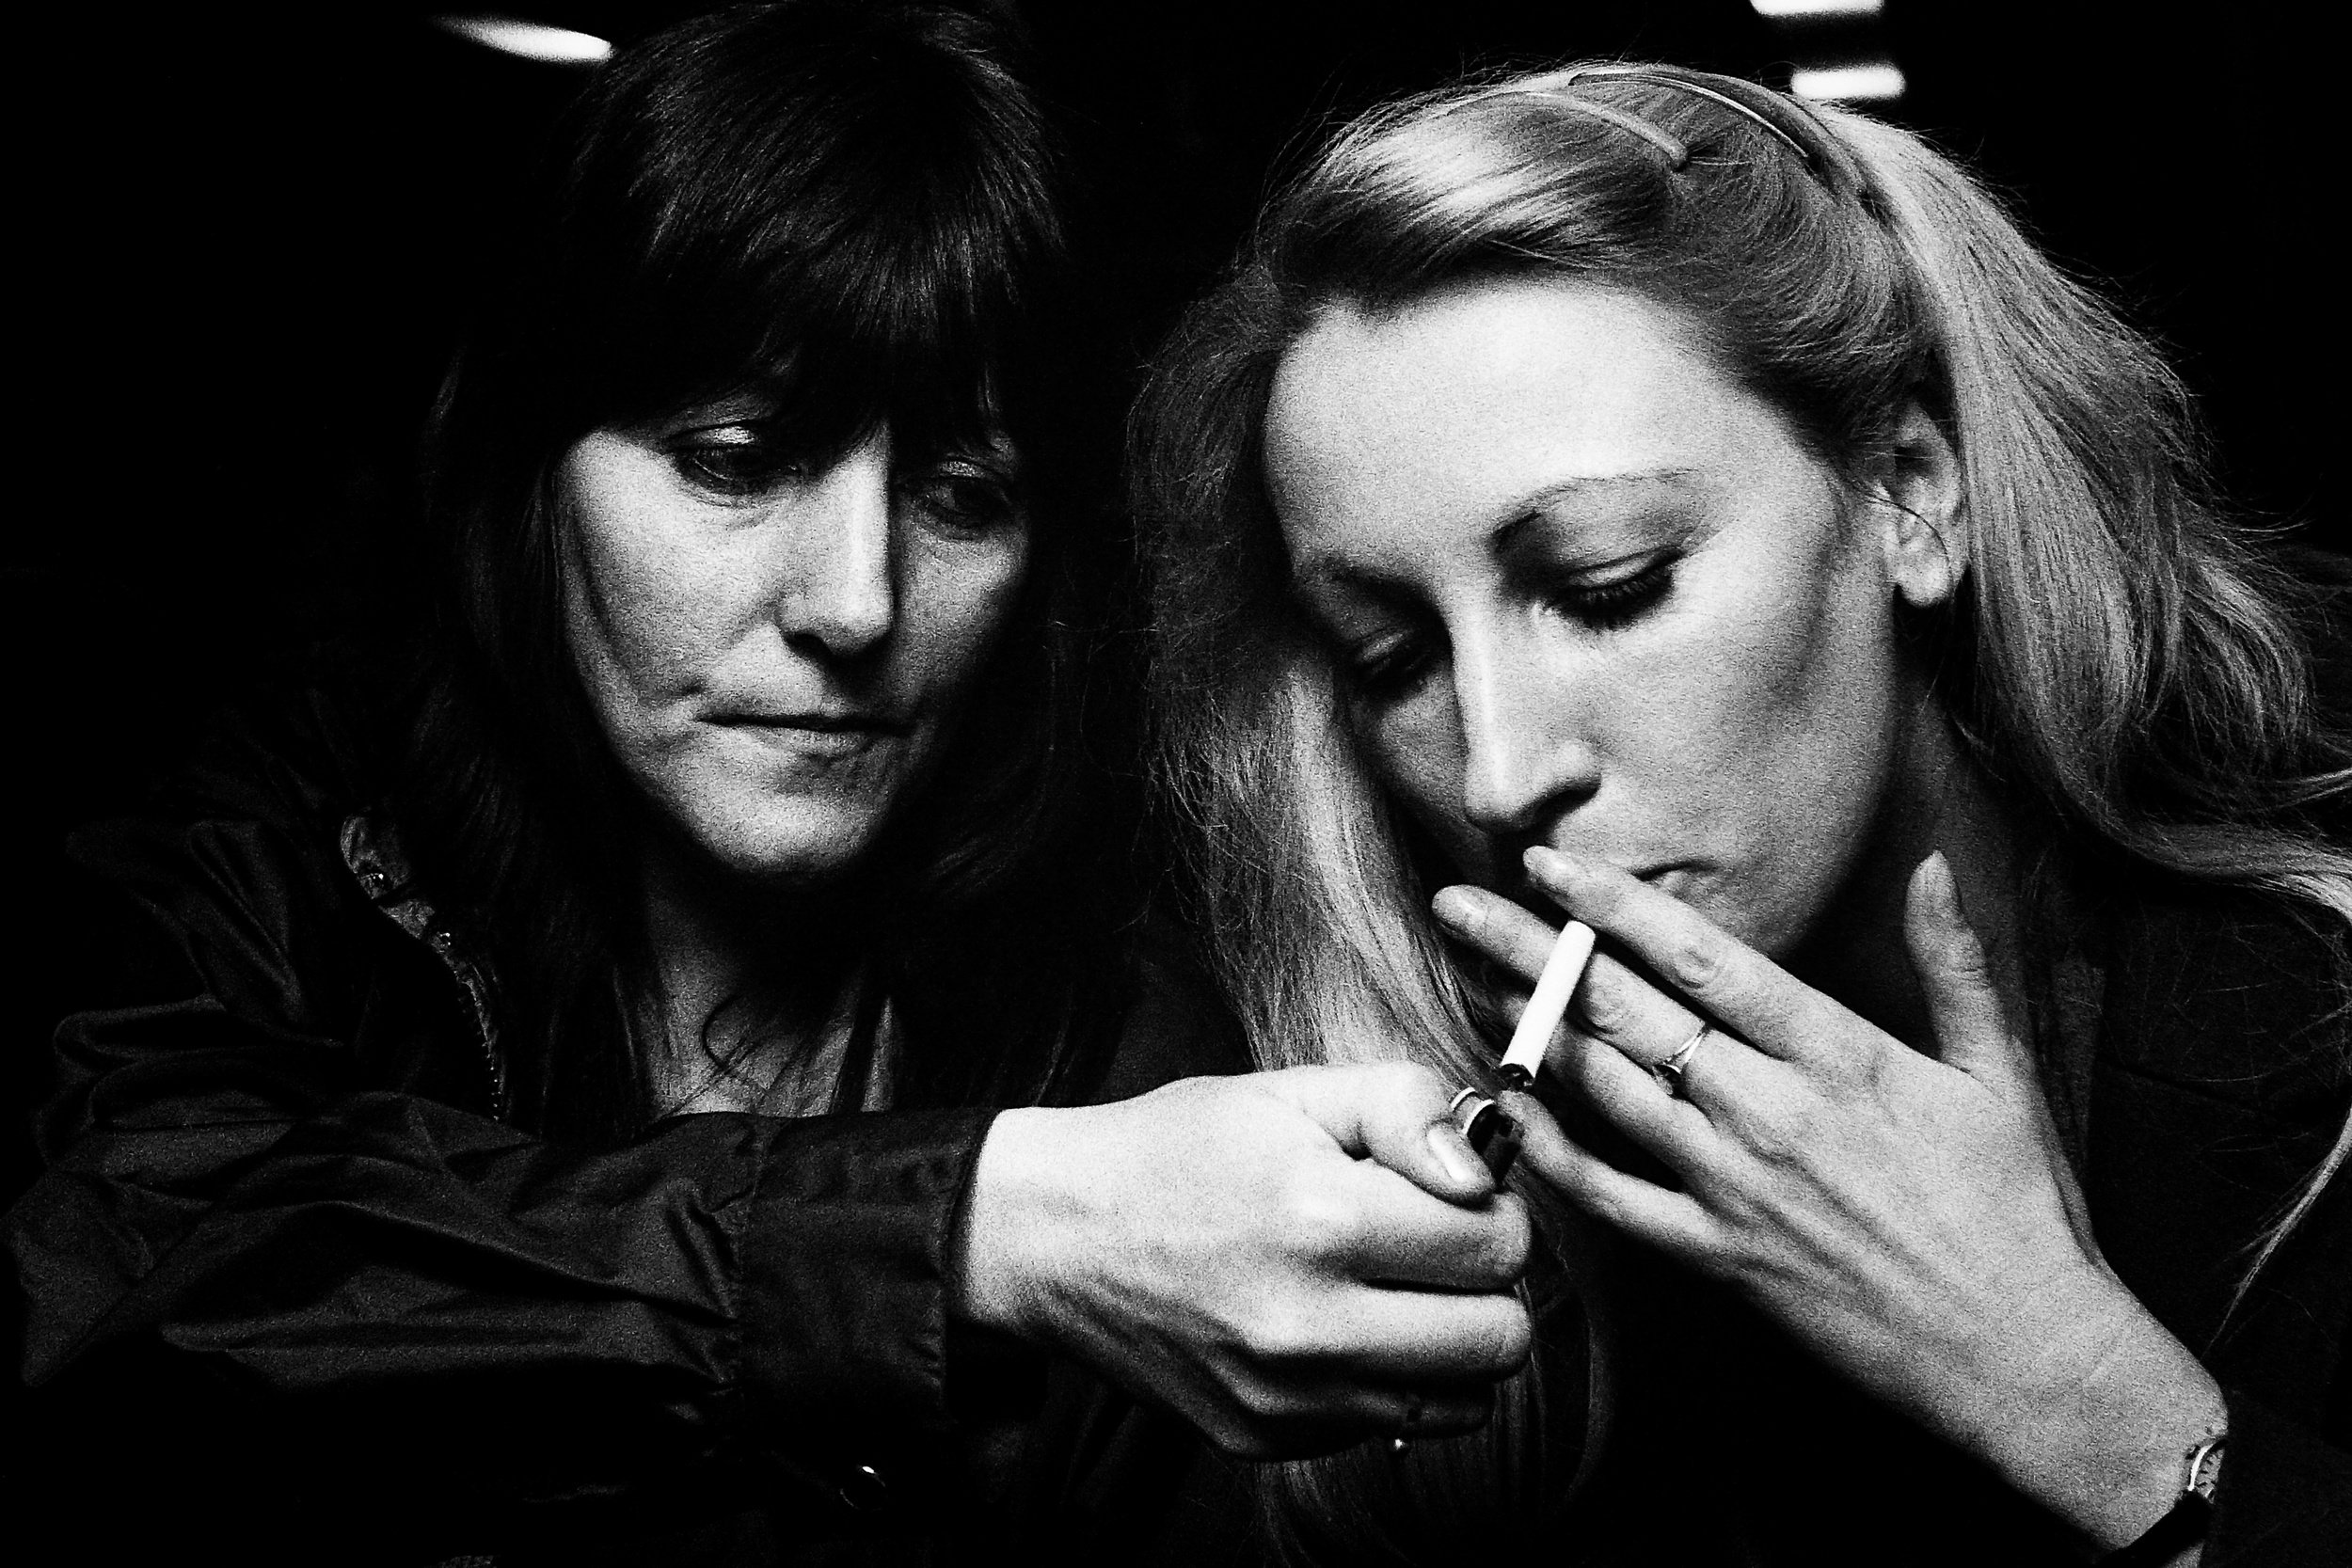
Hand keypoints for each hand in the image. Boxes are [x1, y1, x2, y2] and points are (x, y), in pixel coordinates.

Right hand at [954, 1063, 1533, 1456]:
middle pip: (1500, 1340)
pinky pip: (1386, 1425)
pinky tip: (1333, 1324)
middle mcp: (1308, 1325)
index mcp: (1322, 1219)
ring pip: (1463, 1402)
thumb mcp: (1289, 1092)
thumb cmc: (1173, 1153)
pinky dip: (1384, 1379)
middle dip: (1485, 1284)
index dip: (1490, 1209)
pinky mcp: (1264, 1437)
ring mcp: (1286, 1396)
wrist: (1051, 1236)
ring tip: (1390, 1289)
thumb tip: (1481, 1169)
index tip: (1449, 1194)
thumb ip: (1405, 1106)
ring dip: (1449, 1344)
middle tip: (1432, 1245)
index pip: (1500, 1246)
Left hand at [1435, 847, 2224, 1545]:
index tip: (1549, 864)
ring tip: (1468, 978)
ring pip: (1603, 1089)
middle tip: (1459, 904)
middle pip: (1626, 1010)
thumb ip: (1953, 962)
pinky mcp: (1716, 1259)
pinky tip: (1503, 1105)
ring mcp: (1734, 1187)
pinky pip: (1609, 1197)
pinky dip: (1549, 1150)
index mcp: (1837, 1053)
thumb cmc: (2019, 1213)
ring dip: (1526, 1029)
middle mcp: (1770, 1111)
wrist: (2026, 1358)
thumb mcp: (2001, 1072)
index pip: (1701, 956)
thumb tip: (1930, 865)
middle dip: (1532, 949)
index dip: (1614, 904)